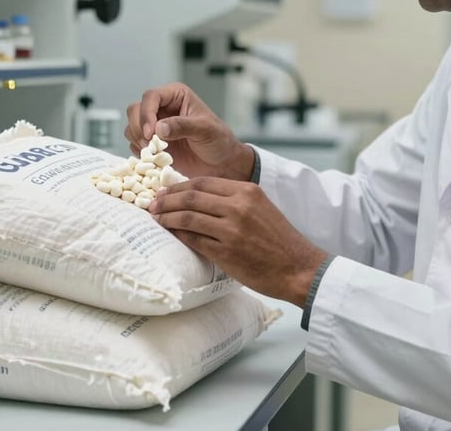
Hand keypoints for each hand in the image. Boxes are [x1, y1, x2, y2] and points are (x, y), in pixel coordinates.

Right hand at [124, 83, 254, 180]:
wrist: (222, 164)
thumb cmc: (219, 141)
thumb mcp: (205, 130)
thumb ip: (182, 126)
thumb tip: (159, 128)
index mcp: (176, 96)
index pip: (151, 97)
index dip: (146, 113)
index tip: (152, 133)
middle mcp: (163, 107)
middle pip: (135, 110)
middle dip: (139, 128)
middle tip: (149, 145)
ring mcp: (156, 125)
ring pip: (132, 126)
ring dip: (138, 140)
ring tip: (154, 153)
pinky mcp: (152, 143)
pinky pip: (134, 143)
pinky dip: (140, 151)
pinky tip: (155, 158)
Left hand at [148, 177, 328, 306]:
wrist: (298, 267)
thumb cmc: (278, 239)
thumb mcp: (260, 208)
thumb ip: (234, 200)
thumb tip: (199, 198)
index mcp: (247, 190)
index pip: (204, 182)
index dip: (180, 186)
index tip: (166, 190)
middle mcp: (238, 206)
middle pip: (191, 196)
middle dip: (167, 199)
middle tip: (152, 203)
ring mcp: (231, 229)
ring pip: (188, 216)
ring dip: (167, 216)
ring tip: (155, 218)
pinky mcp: (226, 252)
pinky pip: (193, 239)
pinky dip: (178, 234)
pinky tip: (170, 234)